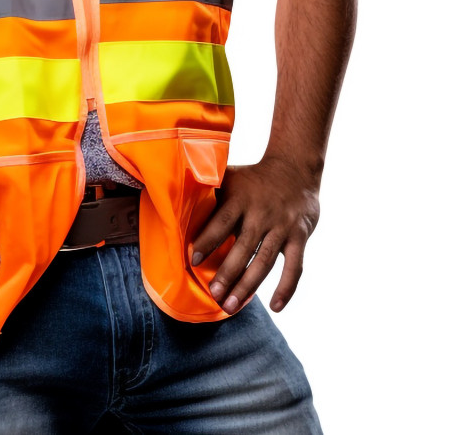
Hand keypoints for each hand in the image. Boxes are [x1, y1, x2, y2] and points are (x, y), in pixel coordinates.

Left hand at [187, 154, 319, 314]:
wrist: (295, 168)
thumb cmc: (253, 178)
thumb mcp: (230, 177)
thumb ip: (208, 190)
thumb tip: (175, 200)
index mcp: (241, 197)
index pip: (222, 221)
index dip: (208, 240)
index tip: (193, 260)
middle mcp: (262, 213)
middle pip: (243, 247)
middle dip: (228, 273)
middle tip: (214, 295)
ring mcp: (282, 226)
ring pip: (265, 261)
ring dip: (248, 286)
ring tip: (231, 305)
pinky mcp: (300, 236)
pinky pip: (294, 266)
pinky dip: (286, 288)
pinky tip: (276, 306)